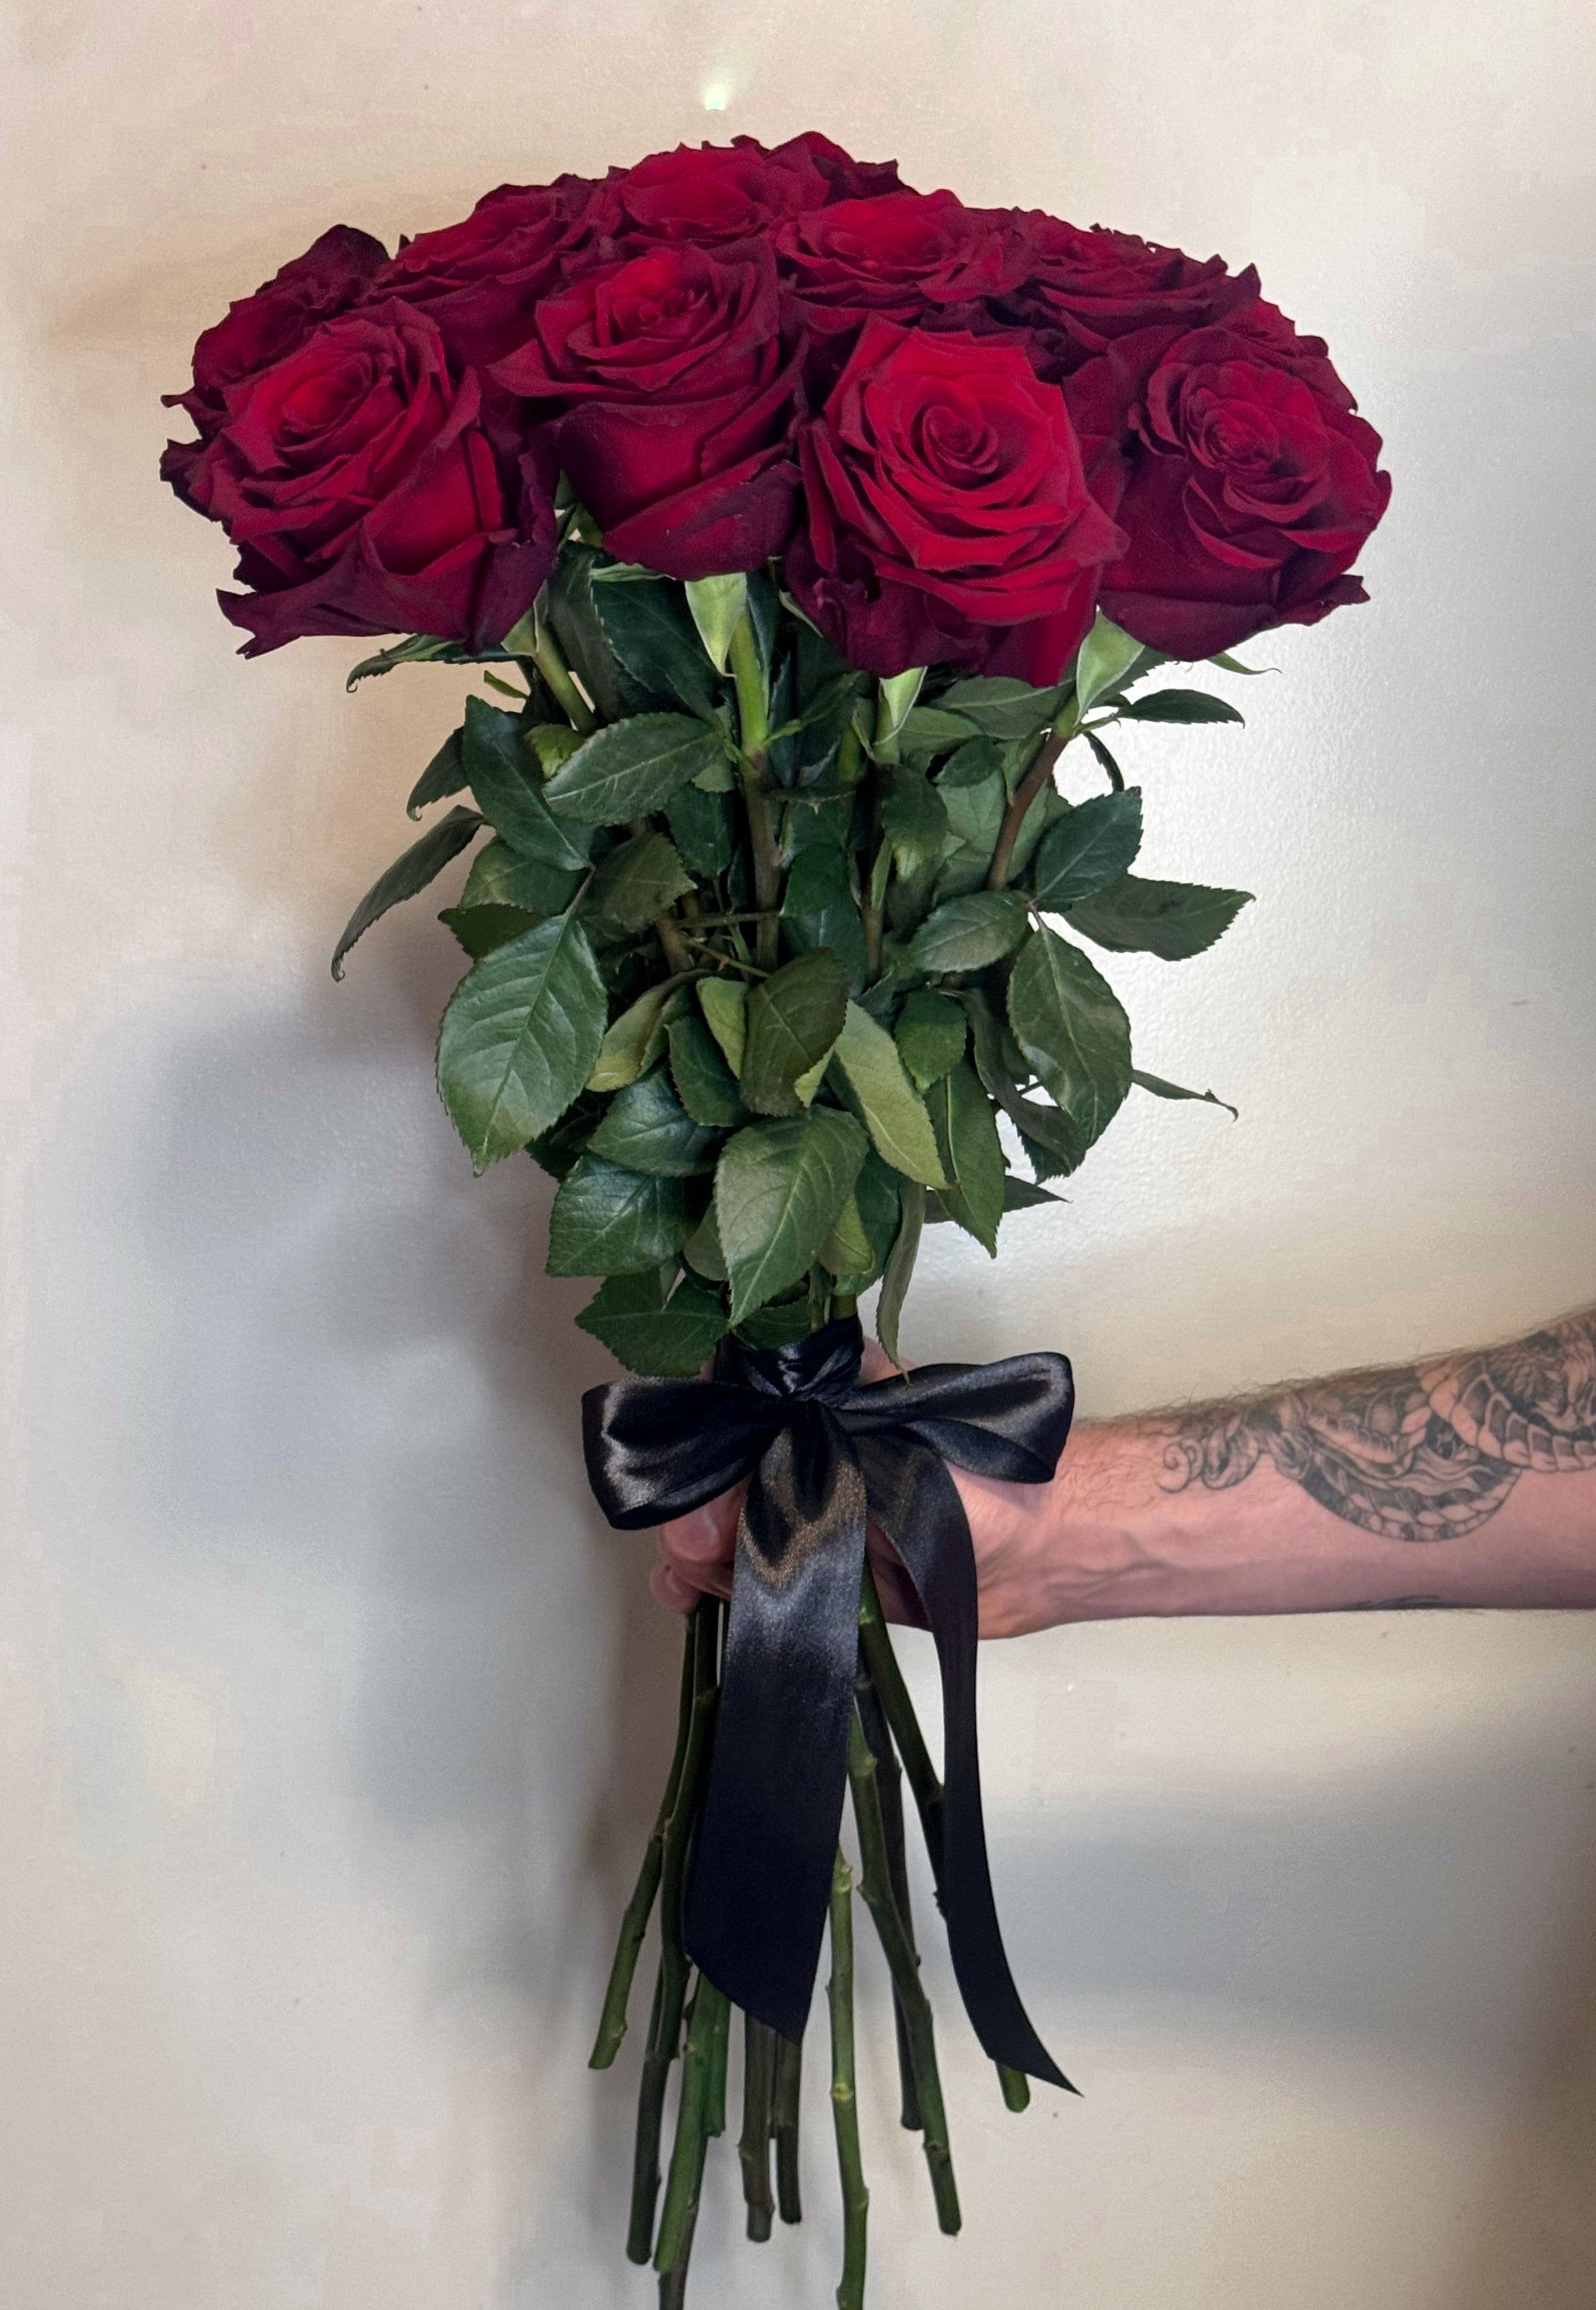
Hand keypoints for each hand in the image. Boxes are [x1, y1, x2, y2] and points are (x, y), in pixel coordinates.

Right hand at [649, 1338, 1090, 1635]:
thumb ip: (795, 1474)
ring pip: (732, 1528)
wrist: (1047, 1550)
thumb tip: (713, 1507)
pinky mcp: (829, 1571)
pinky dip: (723, 1588)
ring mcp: (819, 1512)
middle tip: (700, 1556)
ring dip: (698, 1556)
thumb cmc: (976, 1480)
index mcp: (821, 1398)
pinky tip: (693, 1600)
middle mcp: (812, 1450)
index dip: (701, 1455)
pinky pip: (764, 1577)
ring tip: (687, 1585)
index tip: (698, 1500)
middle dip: (695, 1515)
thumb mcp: (875, 1456)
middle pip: (721, 1476)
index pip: (731, 1411)